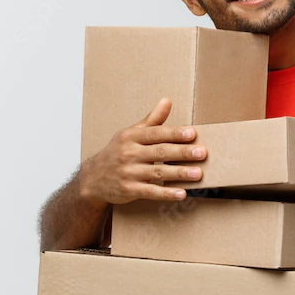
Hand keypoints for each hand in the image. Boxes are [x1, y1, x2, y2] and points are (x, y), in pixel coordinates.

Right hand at [78, 98, 207, 204]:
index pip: (156, 133)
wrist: (93, 178)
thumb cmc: (117, 152)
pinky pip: (151, 192)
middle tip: (202, 153)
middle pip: (160, 152)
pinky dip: (166, 193)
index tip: (192, 133)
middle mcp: (129, 153)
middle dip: (182, 152)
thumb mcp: (131, 133)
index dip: (174, 133)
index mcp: (131, 137)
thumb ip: (152, 120)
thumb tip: (167, 101)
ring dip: (179, 173)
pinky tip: (181, 194)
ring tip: (198, 173)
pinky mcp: (128, 190)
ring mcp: (128, 173)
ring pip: (157, 172)